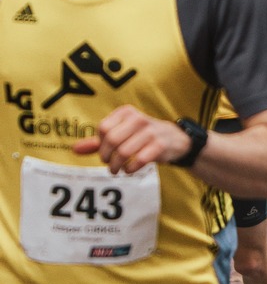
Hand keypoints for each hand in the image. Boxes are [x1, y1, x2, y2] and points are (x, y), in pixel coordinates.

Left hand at [72, 106, 196, 175]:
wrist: (174, 139)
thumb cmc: (142, 137)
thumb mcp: (121, 134)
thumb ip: (98, 142)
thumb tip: (74, 149)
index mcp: (126, 113)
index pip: (103, 129)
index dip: (100, 145)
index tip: (104, 152)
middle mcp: (138, 119)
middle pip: (112, 140)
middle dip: (106, 157)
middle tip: (108, 164)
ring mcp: (150, 132)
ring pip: (124, 151)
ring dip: (116, 166)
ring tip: (117, 170)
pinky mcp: (159, 145)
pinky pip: (139, 159)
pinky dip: (130, 168)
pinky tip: (130, 170)